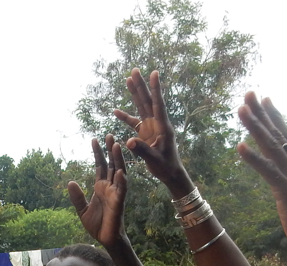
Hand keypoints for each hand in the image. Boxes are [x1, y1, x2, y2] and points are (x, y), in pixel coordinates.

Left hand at [68, 136, 127, 246]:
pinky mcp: (119, 203)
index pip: (100, 166)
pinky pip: (122, 190)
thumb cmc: (97, 225)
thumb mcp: (81, 209)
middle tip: (109, 135)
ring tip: (117, 146)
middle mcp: (110, 187)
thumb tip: (70, 182)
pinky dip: (122, 181)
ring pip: (119, 173)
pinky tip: (121, 171)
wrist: (106, 239)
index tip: (94, 139)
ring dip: (118, 160)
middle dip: (110, 150)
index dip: (98, 153)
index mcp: (101, 187)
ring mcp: (116, 194)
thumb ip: (77, 196)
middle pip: (111, 165)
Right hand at [113, 69, 188, 190]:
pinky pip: (134, 123)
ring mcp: (151, 127)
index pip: (158, 104)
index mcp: (163, 127)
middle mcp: (157, 124)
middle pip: (148, 101)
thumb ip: (142, 150)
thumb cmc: (166, 167)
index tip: (154, 73)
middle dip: (142, 85)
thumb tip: (128, 141)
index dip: (155, 89)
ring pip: (142, 107)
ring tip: (128, 79)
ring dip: (135, 94)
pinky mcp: (145, 133)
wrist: (170, 173)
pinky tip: (116, 111)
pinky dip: (126, 117)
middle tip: (135, 70)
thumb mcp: (154, 160)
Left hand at [236, 92, 286, 261]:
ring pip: (272, 147)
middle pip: (278, 135)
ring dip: (255, 127)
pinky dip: (254, 158)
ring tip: (241, 110)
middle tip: (248, 93)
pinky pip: (268, 171)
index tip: (264, 99)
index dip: (275, 117)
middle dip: (262, 113)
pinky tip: (240, 146)